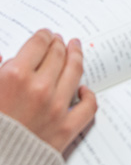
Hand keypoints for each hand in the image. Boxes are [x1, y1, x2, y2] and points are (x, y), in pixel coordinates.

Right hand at [0, 30, 96, 152]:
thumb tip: (1, 57)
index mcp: (15, 76)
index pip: (38, 44)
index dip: (44, 36)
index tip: (45, 35)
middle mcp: (39, 88)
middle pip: (58, 54)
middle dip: (59, 44)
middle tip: (60, 41)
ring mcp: (56, 108)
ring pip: (75, 72)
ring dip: (76, 57)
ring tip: (76, 50)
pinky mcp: (65, 129)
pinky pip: (87, 106)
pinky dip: (88, 95)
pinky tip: (84, 90)